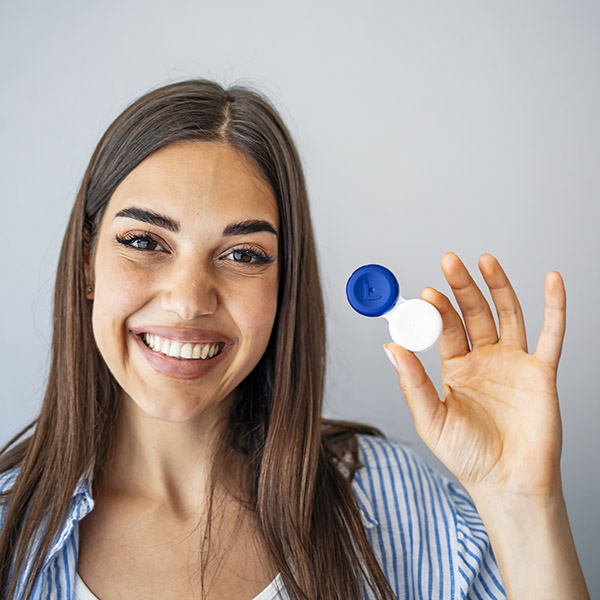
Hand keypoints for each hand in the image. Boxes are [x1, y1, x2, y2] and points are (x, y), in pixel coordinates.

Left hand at [384, 252, 565, 497]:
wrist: (506, 483)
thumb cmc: (468, 456)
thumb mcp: (431, 418)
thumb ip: (412, 382)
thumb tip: (390, 348)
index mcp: (455, 368)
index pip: (445, 328)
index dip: (436, 309)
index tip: (425, 293)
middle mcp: (484, 360)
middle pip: (473, 313)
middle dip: (462, 287)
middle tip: (449, 261)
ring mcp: (513, 363)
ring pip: (507, 314)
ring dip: (497, 286)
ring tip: (484, 260)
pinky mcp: (541, 372)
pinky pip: (552, 335)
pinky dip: (555, 307)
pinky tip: (551, 281)